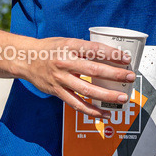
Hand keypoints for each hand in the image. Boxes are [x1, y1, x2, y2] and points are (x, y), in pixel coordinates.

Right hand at [21, 37, 135, 118]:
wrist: (26, 59)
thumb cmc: (50, 49)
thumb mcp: (67, 41)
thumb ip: (85, 49)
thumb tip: (110, 56)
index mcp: (70, 47)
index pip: (94, 49)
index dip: (112, 54)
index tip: (126, 59)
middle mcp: (65, 63)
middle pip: (94, 70)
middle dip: (115, 75)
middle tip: (130, 77)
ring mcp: (61, 79)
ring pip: (87, 90)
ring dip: (107, 96)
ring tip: (122, 98)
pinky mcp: (58, 92)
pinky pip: (76, 104)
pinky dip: (91, 111)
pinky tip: (104, 114)